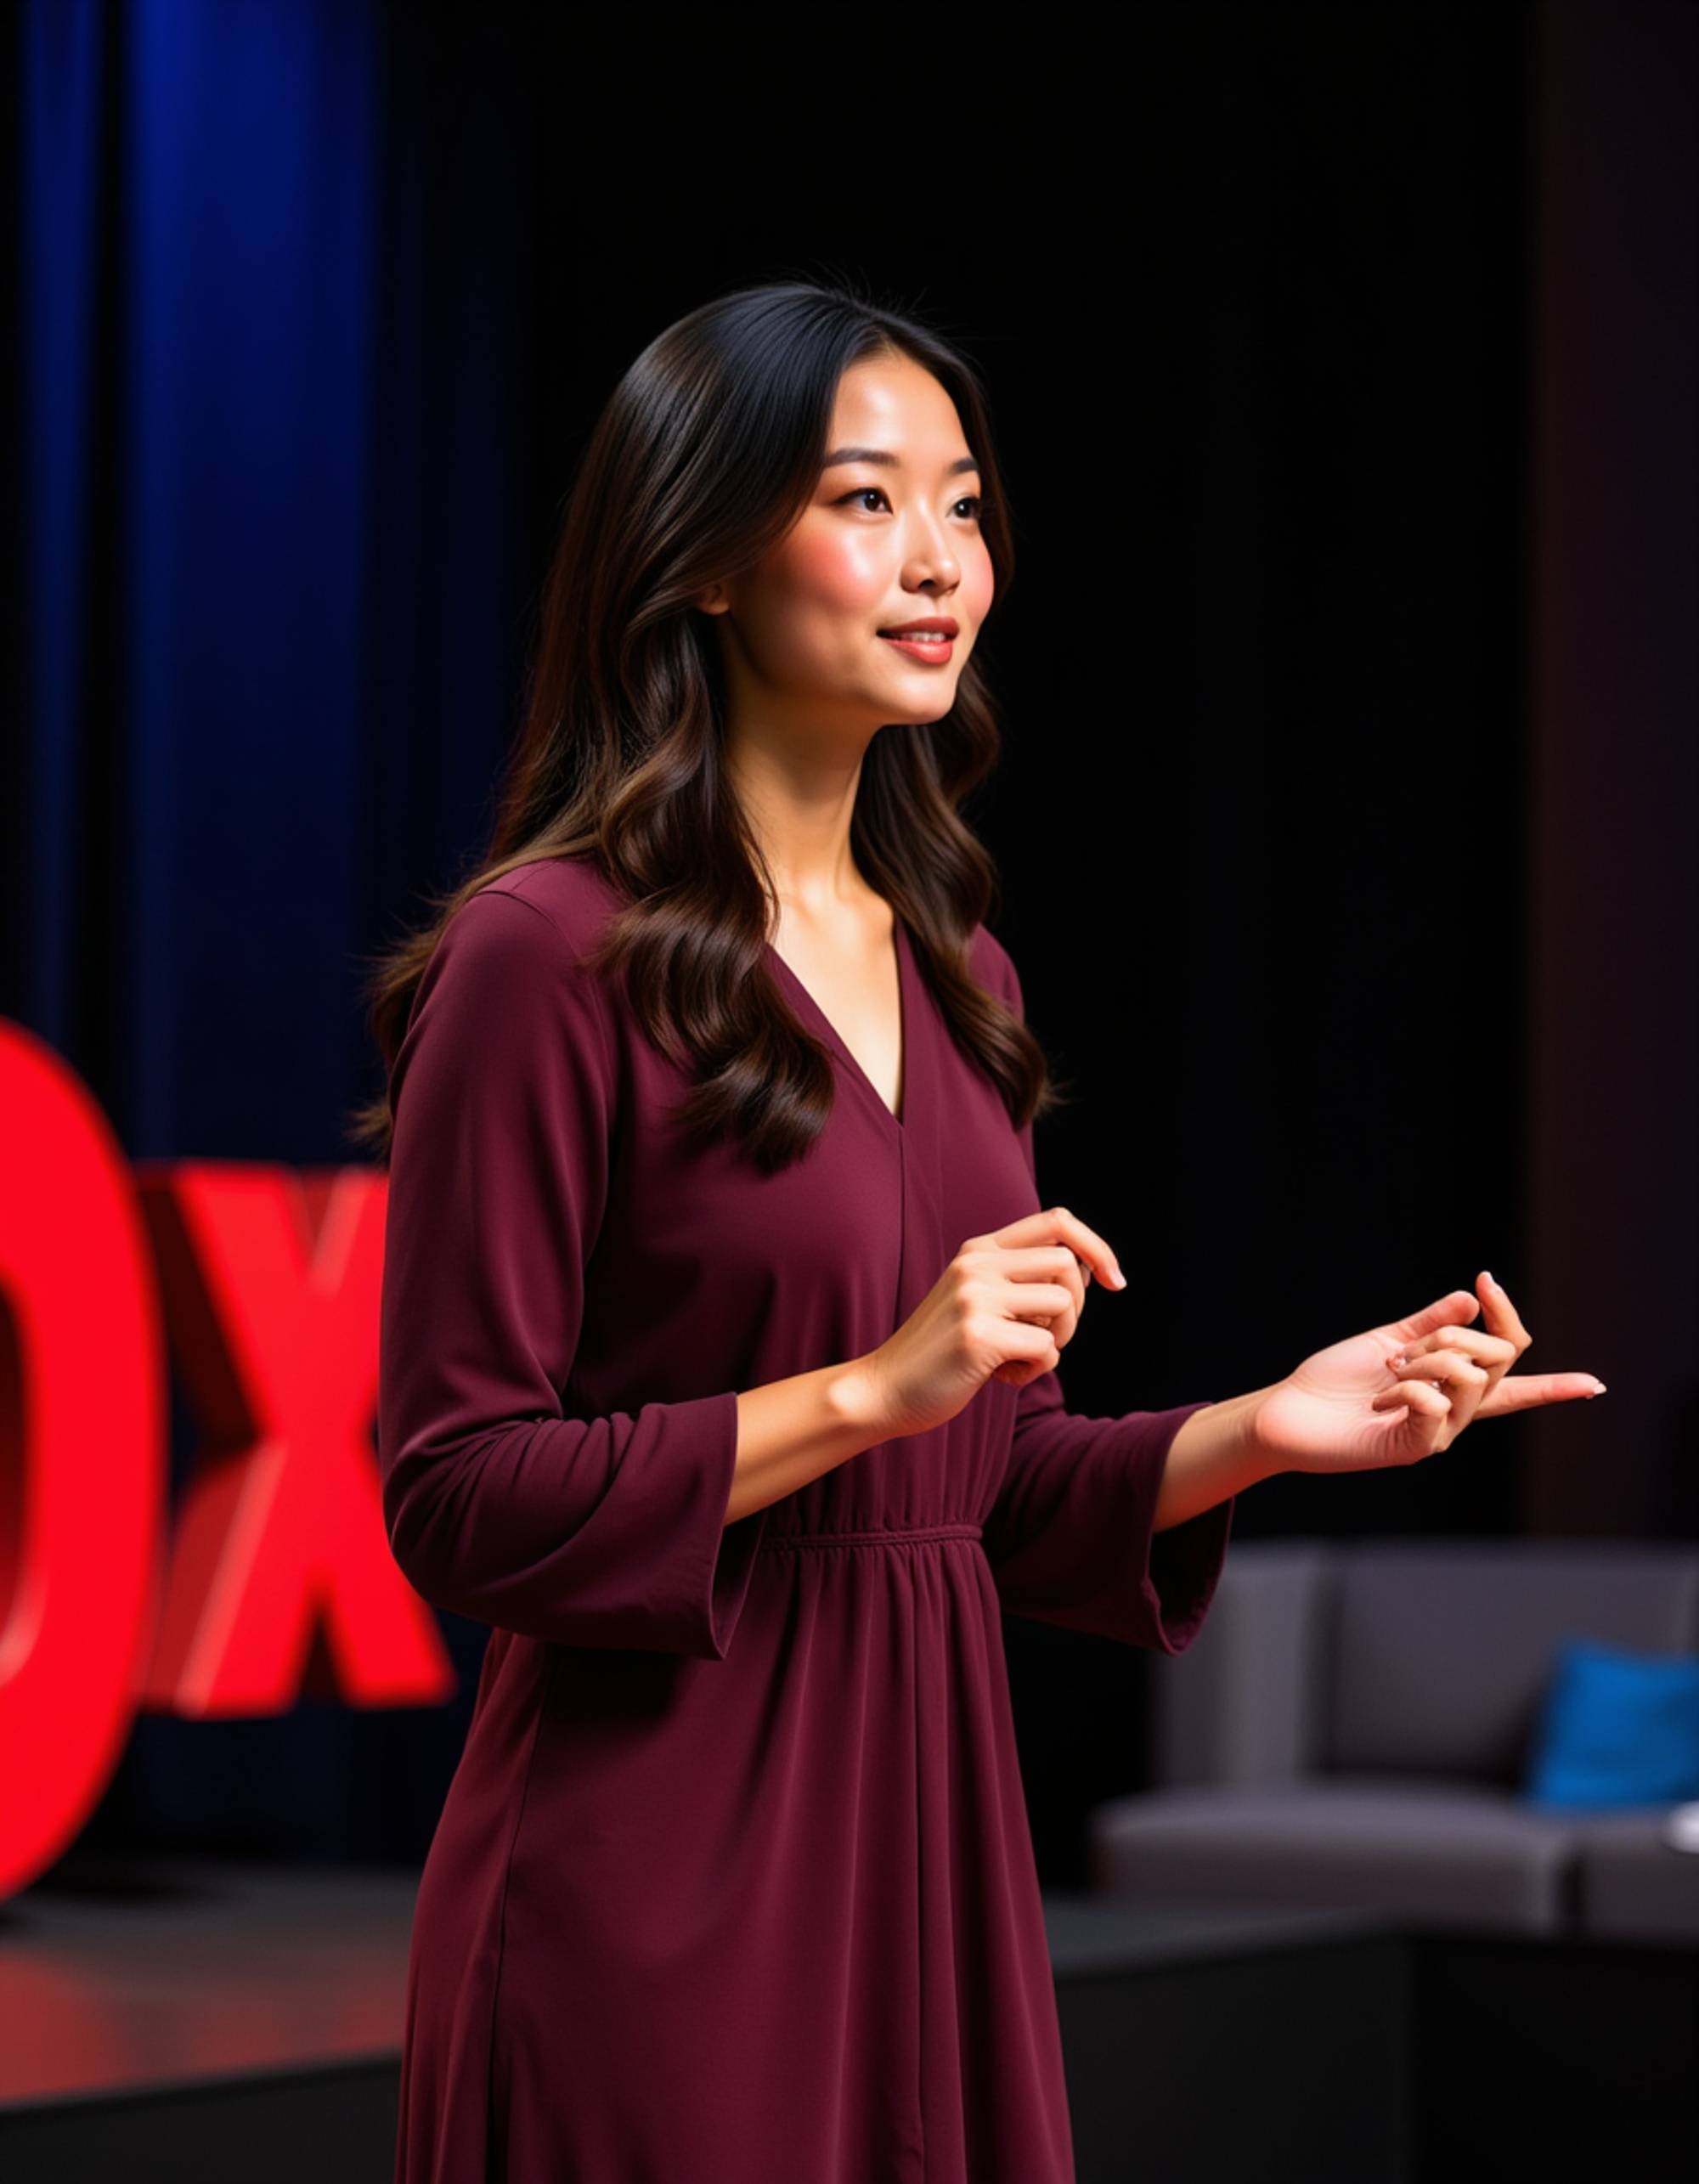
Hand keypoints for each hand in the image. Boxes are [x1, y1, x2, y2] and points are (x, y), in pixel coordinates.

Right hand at [858, 1205, 1125, 1439]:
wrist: (883, 1389)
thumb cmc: (942, 1352)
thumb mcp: (978, 1300)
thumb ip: (1022, 1281)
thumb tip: (1090, 1270)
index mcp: (979, 1250)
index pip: (1057, 1220)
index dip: (1097, 1247)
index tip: (1114, 1282)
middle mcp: (976, 1264)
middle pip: (1068, 1262)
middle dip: (1076, 1306)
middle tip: (1048, 1335)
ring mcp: (975, 1297)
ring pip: (1063, 1303)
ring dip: (1058, 1340)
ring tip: (1019, 1357)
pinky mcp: (978, 1335)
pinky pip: (1047, 1348)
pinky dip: (1037, 1370)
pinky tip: (1001, 1377)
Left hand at [1250, 1270, 1606, 1475]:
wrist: (1287, 1411)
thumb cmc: (1333, 1381)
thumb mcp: (1386, 1340)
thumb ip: (1431, 1323)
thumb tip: (1472, 1298)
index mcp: (1451, 1387)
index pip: (1516, 1383)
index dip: (1557, 1386)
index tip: (1568, 1358)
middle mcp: (1454, 1413)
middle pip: (1497, 1360)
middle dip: (1453, 1336)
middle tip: (1401, 1349)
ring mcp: (1438, 1433)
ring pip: (1468, 1376)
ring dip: (1424, 1359)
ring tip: (1386, 1371)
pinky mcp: (1415, 1448)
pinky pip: (1437, 1403)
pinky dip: (1407, 1386)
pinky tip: (1379, 1399)